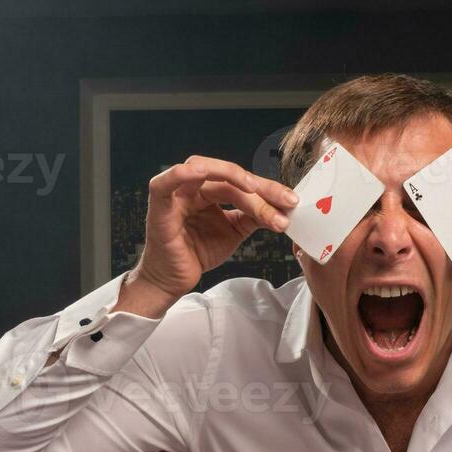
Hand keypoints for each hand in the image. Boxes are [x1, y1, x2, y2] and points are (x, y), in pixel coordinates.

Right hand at [129, 155, 298, 303]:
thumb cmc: (198, 253)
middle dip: (260, 188)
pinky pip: (167, 181)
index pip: (242, 185)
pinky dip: (183, 173)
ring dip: (232, 176)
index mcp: (210, 192)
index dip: (268, 192)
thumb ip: (253, 216)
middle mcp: (194, 187)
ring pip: (205, 171)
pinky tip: (203, 172)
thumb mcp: (234, 232)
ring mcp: (176, 193)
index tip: (291, 202)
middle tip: (285, 201)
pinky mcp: (160, 203)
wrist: (174, 280)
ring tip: (254, 189)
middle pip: (229, 177)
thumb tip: (282, 208)